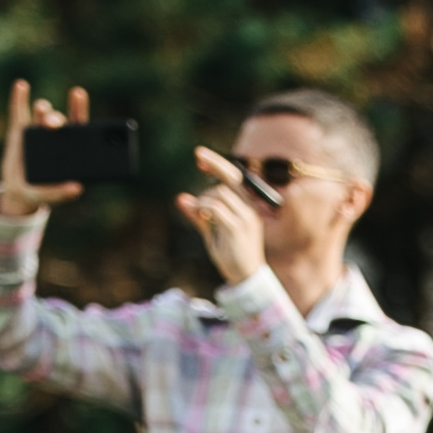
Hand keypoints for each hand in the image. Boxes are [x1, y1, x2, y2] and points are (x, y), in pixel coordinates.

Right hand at [0, 80, 87, 218]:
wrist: (17, 193)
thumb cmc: (39, 193)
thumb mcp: (47, 196)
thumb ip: (60, 194)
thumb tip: (77, 188)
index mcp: (69, 149)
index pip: (78, 127)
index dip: (80, 110)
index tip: (79, 96)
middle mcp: (55, 137)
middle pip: (59, 120)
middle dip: (57, 118)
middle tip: (53, 123)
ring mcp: (36, 132)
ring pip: (42, 113)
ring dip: (43, 108)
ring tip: (41, 109)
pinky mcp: (18, 131)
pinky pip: (18, 111)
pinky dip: (19, 98)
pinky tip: (21, 86)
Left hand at [177, 147, 268, 285]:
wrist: (245, 277)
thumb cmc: (231, 255)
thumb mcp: (213, 232)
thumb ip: (199, 215)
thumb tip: (181, 199)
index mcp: (248, 207)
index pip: (236, 179)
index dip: (218, 165)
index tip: (200, 156)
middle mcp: (250, 209)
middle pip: (231, 178)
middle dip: (214, 164)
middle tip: (198, 154)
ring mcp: (245, 218)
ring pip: (219, 194)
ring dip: (204, 200)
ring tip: (200, 213)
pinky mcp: (236, 228)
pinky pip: (215, 209)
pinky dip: (204, 208)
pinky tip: (200, 214)